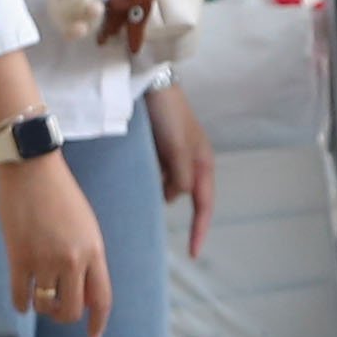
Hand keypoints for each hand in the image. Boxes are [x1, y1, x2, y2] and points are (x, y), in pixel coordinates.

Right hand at [0, 149, 113, 336]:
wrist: (32, 169)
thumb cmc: (60, 195)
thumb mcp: (86, 226)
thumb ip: (88, 259)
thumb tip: (83, 297)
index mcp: (94, 250)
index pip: (102, 298)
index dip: (98, 322)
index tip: (94, 336)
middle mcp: (73, 258)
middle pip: (72, 309)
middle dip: (64, 316)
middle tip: (55, 310)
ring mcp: (45, 258)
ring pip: (45, 305)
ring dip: (42, 308)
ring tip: (39, 299)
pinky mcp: (18, 256)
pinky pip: (20, 295)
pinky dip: (21, 304)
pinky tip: (21, 302)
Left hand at [146, 80, 212, 253]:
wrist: (149, 81)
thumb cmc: (167, 114)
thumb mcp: (177, 149)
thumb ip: (179, 178)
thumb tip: (174, 198)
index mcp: (203, 162)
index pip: (204, 205)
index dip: (200, 231)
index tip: (194, 255)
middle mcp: (191, 161)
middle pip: (182, 195)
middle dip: (167, 198)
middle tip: (145, 203)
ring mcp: (175, 154)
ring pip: (165, 183)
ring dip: (153, 185)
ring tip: (134, 179)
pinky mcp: (159, 147)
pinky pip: (154, 171)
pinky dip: (146, 174)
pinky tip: (132, 169)